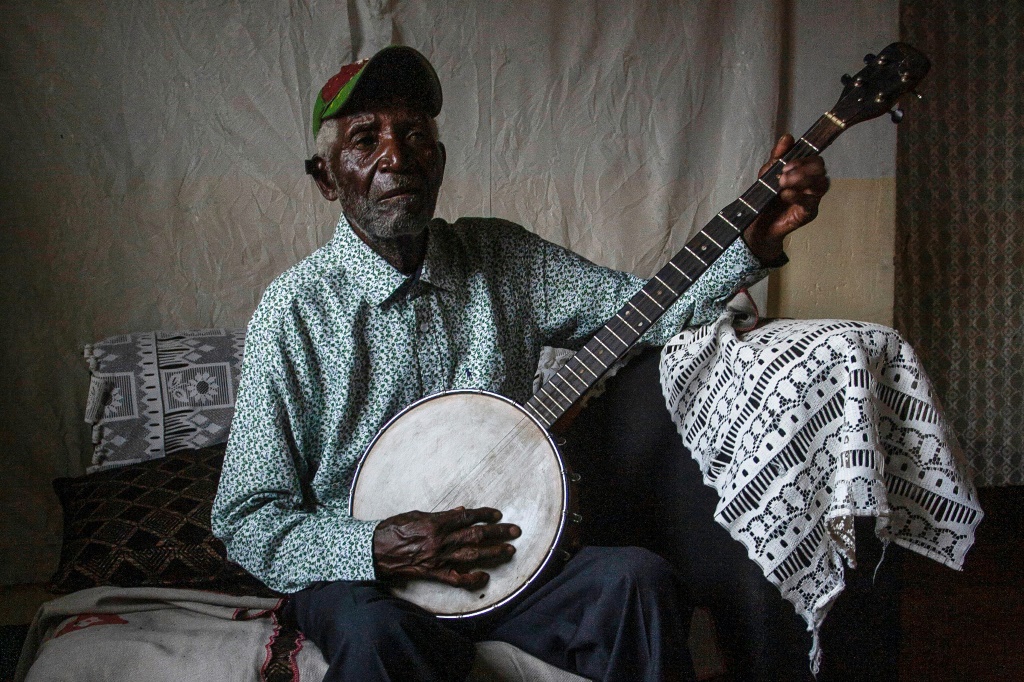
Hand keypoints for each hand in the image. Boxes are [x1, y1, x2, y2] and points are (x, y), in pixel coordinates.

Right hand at [373, 506, 520, 589]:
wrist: (374, 549)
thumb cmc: (393, 529)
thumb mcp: (417, 514)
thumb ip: (440, 514)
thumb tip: (461, 511)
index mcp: (436, 522)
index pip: (467, 517)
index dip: (485, 515)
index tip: (498, 514)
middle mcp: (440, 539)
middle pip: (476, 535)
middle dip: (498, 532)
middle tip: (515, 531)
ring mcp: (438, 557)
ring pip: (472, 555)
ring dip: (493, 552)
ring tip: (509, 550)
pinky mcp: (432, 573)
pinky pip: (456, 578)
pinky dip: (472, 578)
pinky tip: (485, 576)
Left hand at [743, 134, 829, 262]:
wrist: (757, 223)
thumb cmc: (765, 197)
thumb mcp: (767, 173)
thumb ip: (777, 156)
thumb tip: (788, 137)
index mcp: (804, 172)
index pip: (815, 160)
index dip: (804, 159)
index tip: (786, 164)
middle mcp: (812, 184)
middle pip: (821, 170)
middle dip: (803, 169)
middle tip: (783, 176)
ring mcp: (812, 199)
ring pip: (821, 184)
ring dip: (802, 180)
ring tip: (782, 184)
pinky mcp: (808, 214)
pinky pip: (810, 202)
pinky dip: (797, 196)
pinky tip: (785, 195)